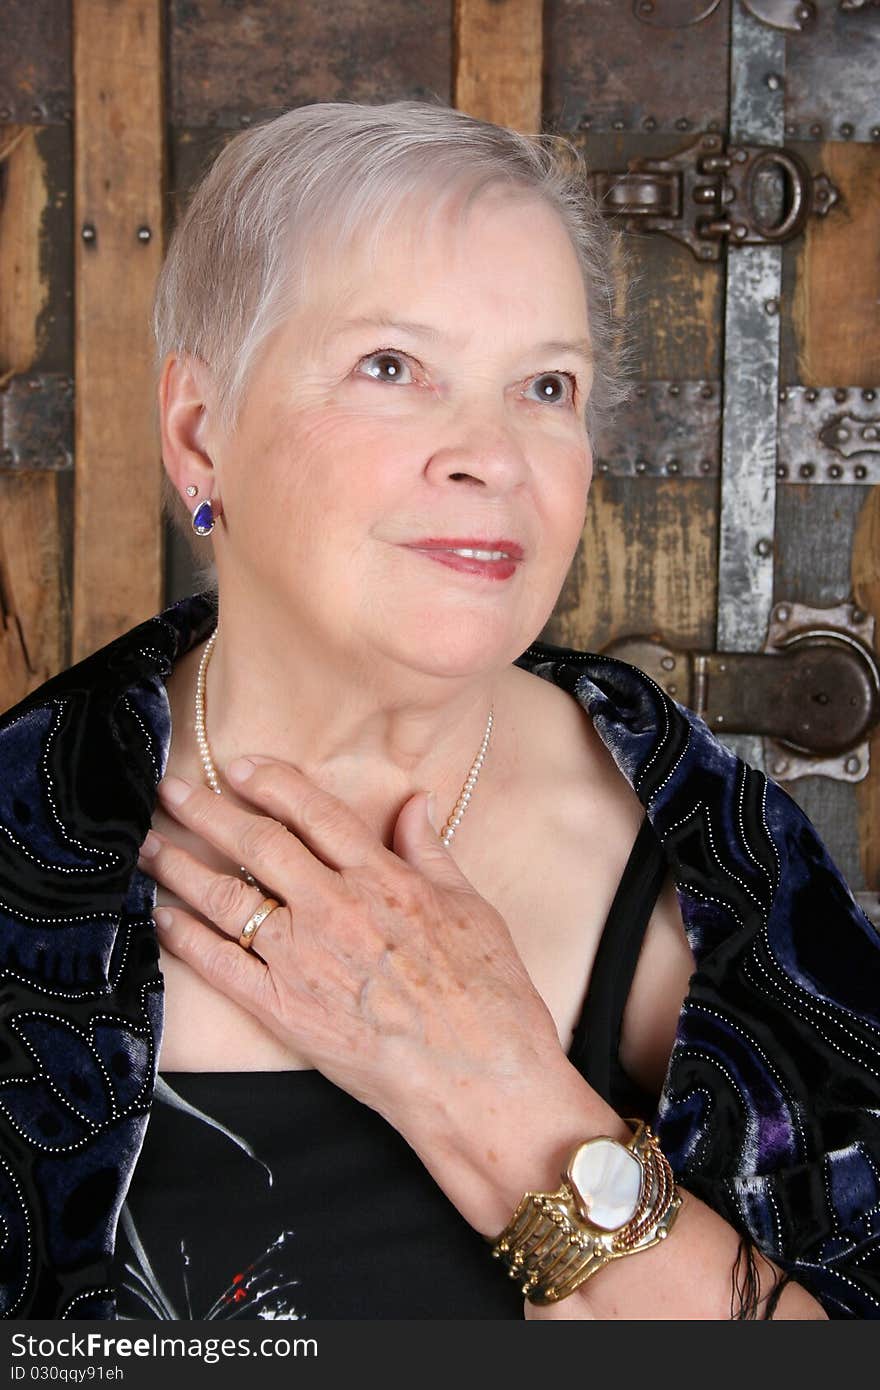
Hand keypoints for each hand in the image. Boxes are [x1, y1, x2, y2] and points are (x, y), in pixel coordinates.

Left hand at [139, 756, 564, 1140]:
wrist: (480, 1079)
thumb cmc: (489, 996)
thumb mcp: (472, 906)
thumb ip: (431, 851)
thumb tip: (414, 802)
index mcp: (384, 879)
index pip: (314, 813)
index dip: (271, 782)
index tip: (238, 766)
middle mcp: (336, 910)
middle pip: (258, 845)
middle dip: (207, 811)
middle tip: (171, 790)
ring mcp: (305, 961)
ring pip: (228, 900)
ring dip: (182, 869)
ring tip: (151, 848)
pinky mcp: (286, 1012)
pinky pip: (221, 968)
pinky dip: (185, 940)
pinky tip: (163, 918)